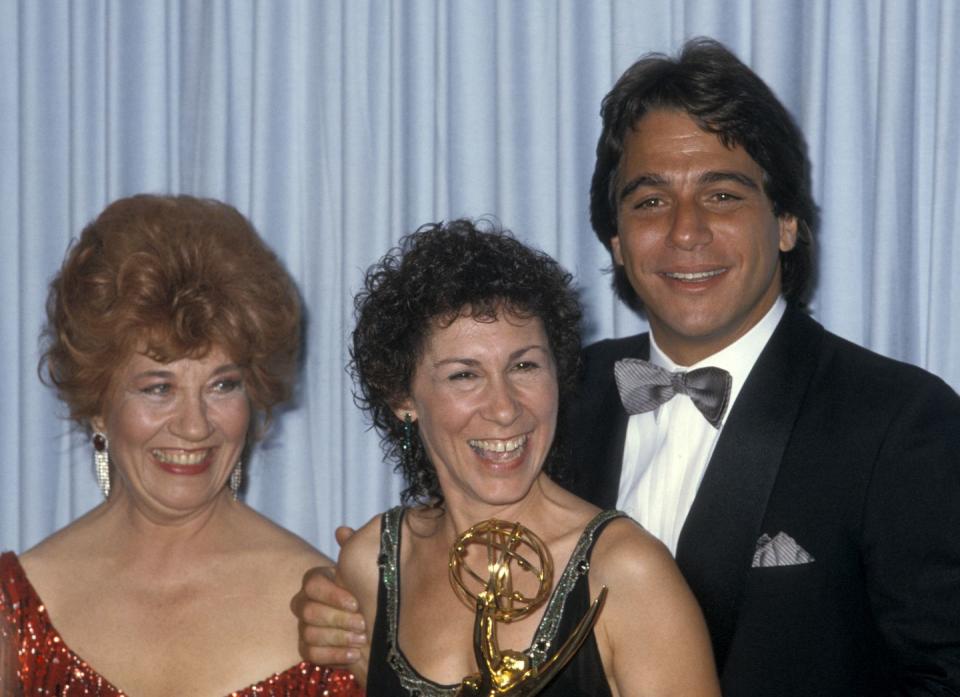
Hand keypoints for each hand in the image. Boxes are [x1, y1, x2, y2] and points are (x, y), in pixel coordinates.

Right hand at [292, 526, 367, 666]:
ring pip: (309, 634)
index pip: (312, 583)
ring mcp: (304, 627)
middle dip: (338, 619)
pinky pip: (311, 654)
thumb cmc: (366, 592)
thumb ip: (353, 550)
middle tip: (363, 624)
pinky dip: (334, 655)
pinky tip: (354, 653)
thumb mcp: (362, 571)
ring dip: (339, 638)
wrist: (372, 623)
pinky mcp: (308, 649)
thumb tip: (342, 531)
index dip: (332, 594)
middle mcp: (304, 602)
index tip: (356, 602)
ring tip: (362, 639)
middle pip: (308, 611)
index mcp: (316, 581)